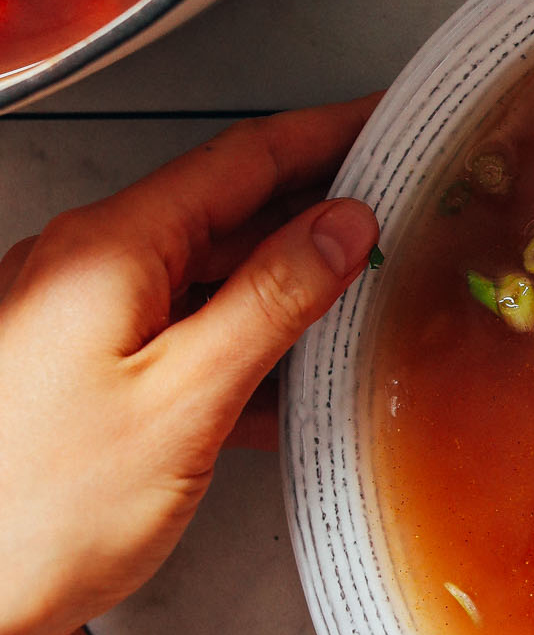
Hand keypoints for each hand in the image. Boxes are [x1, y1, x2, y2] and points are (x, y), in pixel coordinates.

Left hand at [0, 100, 378, 634]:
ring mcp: (70, 319)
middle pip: (220, 213)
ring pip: (198, 276)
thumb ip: (272, 301)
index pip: (239, 159)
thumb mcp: (187, 398)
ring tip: (355, 303)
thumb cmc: (39, 513)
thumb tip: (340, 229)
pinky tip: (281, 383)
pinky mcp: (70, 372)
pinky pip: (169, 331)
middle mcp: (79, 269)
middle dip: (312, 213)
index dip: (324, 134)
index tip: (381, 121)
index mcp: (105, 252)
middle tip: (394, 215)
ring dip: (278, 287)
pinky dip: (234, 345)